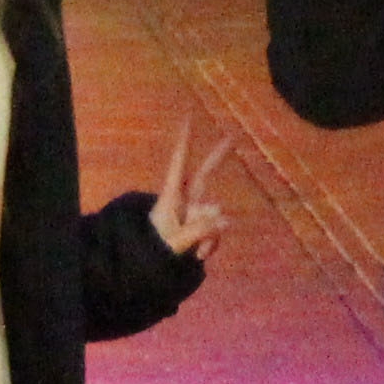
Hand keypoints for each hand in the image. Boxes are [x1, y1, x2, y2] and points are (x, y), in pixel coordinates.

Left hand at [149, 118, 238, 257]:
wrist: (152, 265)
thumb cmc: (155, 249)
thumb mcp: (177, 243)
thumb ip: (201, 232)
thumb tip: (228, 220)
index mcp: (171, 198)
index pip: (177, 165)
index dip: (184, 143)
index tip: (188, 118)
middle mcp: (186, 201)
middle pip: (204, 174)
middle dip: (217, 157)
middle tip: (232, 136)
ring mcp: (196, 213)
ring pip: (215, 218)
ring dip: (209, 238)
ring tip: (192, 253)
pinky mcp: (204, 226)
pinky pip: (216, 233)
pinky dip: (210, 246)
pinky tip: (197, 255)